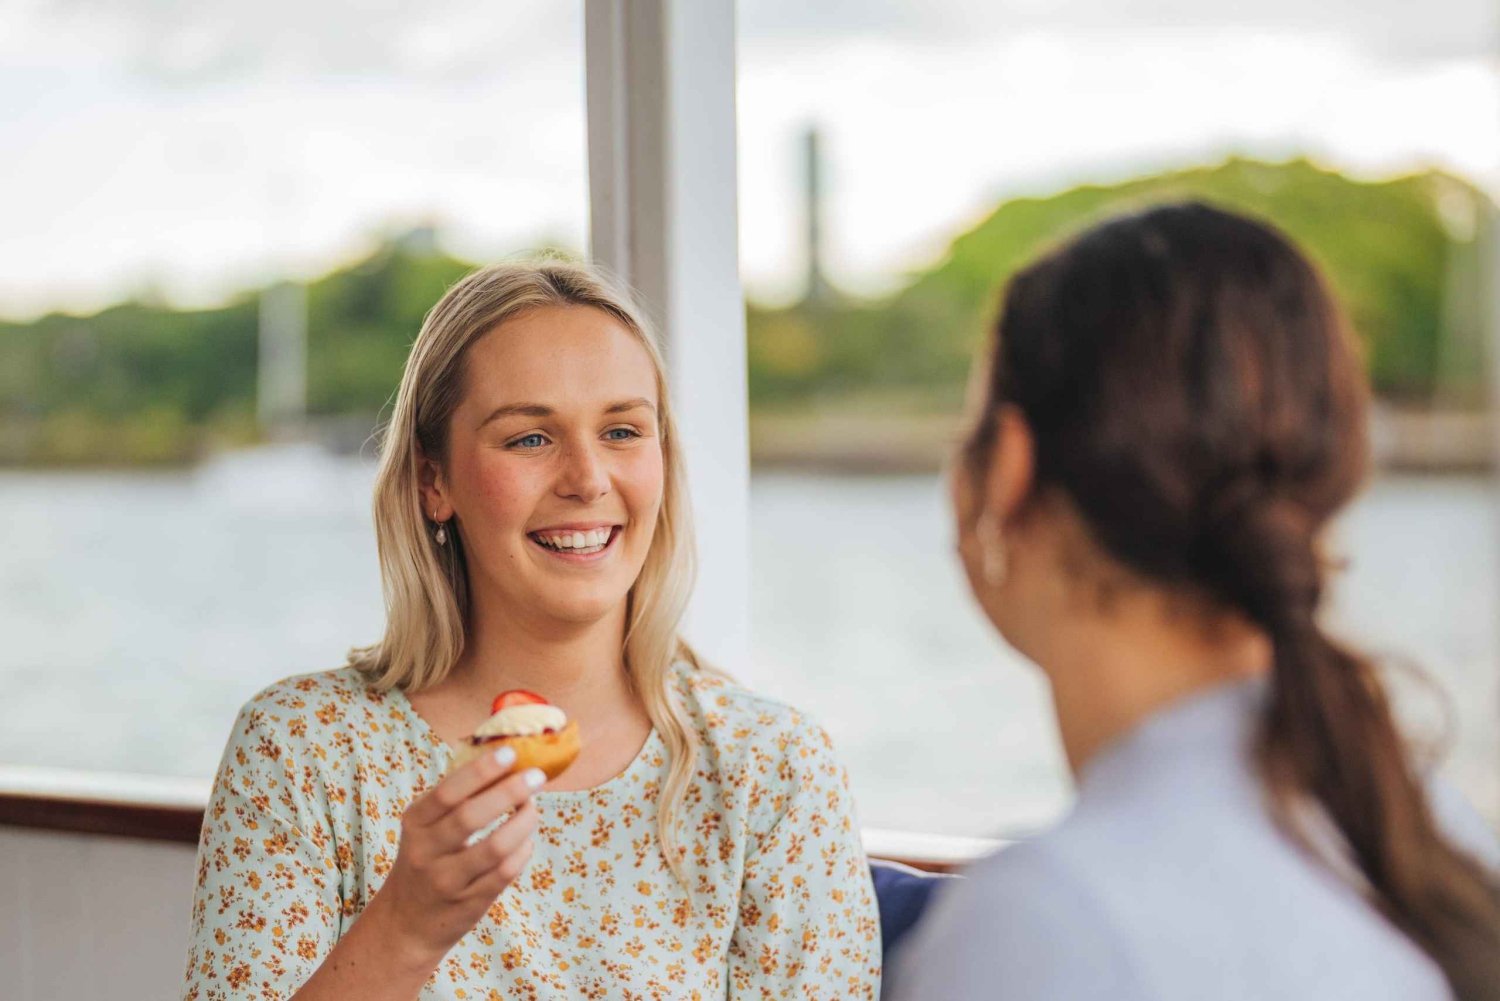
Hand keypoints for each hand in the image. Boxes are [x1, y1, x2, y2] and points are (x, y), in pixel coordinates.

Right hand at [374, 746, 543, 962]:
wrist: (405, 923)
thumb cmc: (426, 860)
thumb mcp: (426, 828)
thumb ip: (456, 798)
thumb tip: (503, 758)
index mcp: (414, 823)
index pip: (447, 792)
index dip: (480, 771)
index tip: (511, 754)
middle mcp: (426, 852)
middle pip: (471, 817)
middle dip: (509, 792)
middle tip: (537, 776)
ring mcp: (446, 881)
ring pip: (495, 848)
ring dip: (523, 822)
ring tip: (533, 807)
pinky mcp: (469, 904)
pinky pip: (505, 873)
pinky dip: (523, 851)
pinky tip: (526, 839)